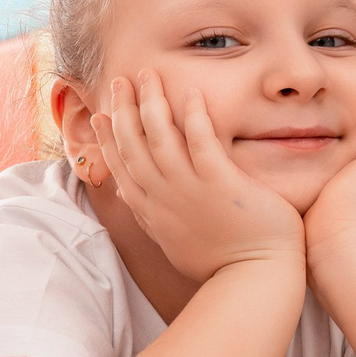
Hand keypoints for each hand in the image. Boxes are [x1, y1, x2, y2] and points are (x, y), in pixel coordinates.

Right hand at [93, 69, 305, 281]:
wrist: (252, 282)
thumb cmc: (222, 267)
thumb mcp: (175, 244)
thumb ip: (155, 219)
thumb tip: (134, 199)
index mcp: (153, 213)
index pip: (122, 168)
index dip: (109, 138)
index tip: (102, 115)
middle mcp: (164, 199)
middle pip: (133, 146)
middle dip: (123, 110)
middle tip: (120, 80)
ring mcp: (190, 191)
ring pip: (159, 138)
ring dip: (150, 103)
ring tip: (147, 74)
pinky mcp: (221, 184)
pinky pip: (202, 142)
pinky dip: (194, 116)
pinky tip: (191, 92)